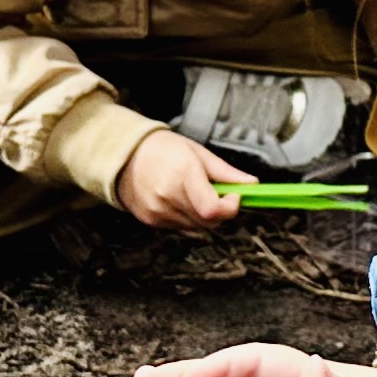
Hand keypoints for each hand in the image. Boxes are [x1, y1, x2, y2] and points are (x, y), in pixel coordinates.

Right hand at [116, 128, 249, 230]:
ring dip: (203, 214)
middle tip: (217, 192)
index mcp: (183, 174)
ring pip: (197, 227)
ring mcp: (158, 211)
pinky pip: (181, 226)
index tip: (234, 197)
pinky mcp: (152, 220)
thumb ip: (226, 172)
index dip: (230, 208)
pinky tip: (178, 199)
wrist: (125, 156)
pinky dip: (187, 216)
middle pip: (209, 221)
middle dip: (220, 210)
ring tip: (193, 192)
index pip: (213, 209)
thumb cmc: (161, 149)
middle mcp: (169, 196)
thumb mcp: (198, 152)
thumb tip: (252, 183)